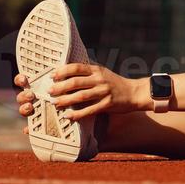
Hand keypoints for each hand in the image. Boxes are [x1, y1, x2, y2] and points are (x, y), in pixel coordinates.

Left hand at [14, 64, 146, 121]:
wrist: (134, 92)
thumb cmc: (115, 83)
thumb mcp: (103, 73)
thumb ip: (88, 73)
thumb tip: (65, 73)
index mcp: (97, 70)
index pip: (77, 67)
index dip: (63, 71)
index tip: (51, 76)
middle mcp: (100, 79)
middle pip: (76, 82)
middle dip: (60, 87)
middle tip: (49, 91)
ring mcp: (104, 92)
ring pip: (81, 96)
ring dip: (66, 100)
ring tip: (55, 104)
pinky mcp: (108, 104)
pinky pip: (90, 110)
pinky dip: (78, 114)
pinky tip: (68, 116)